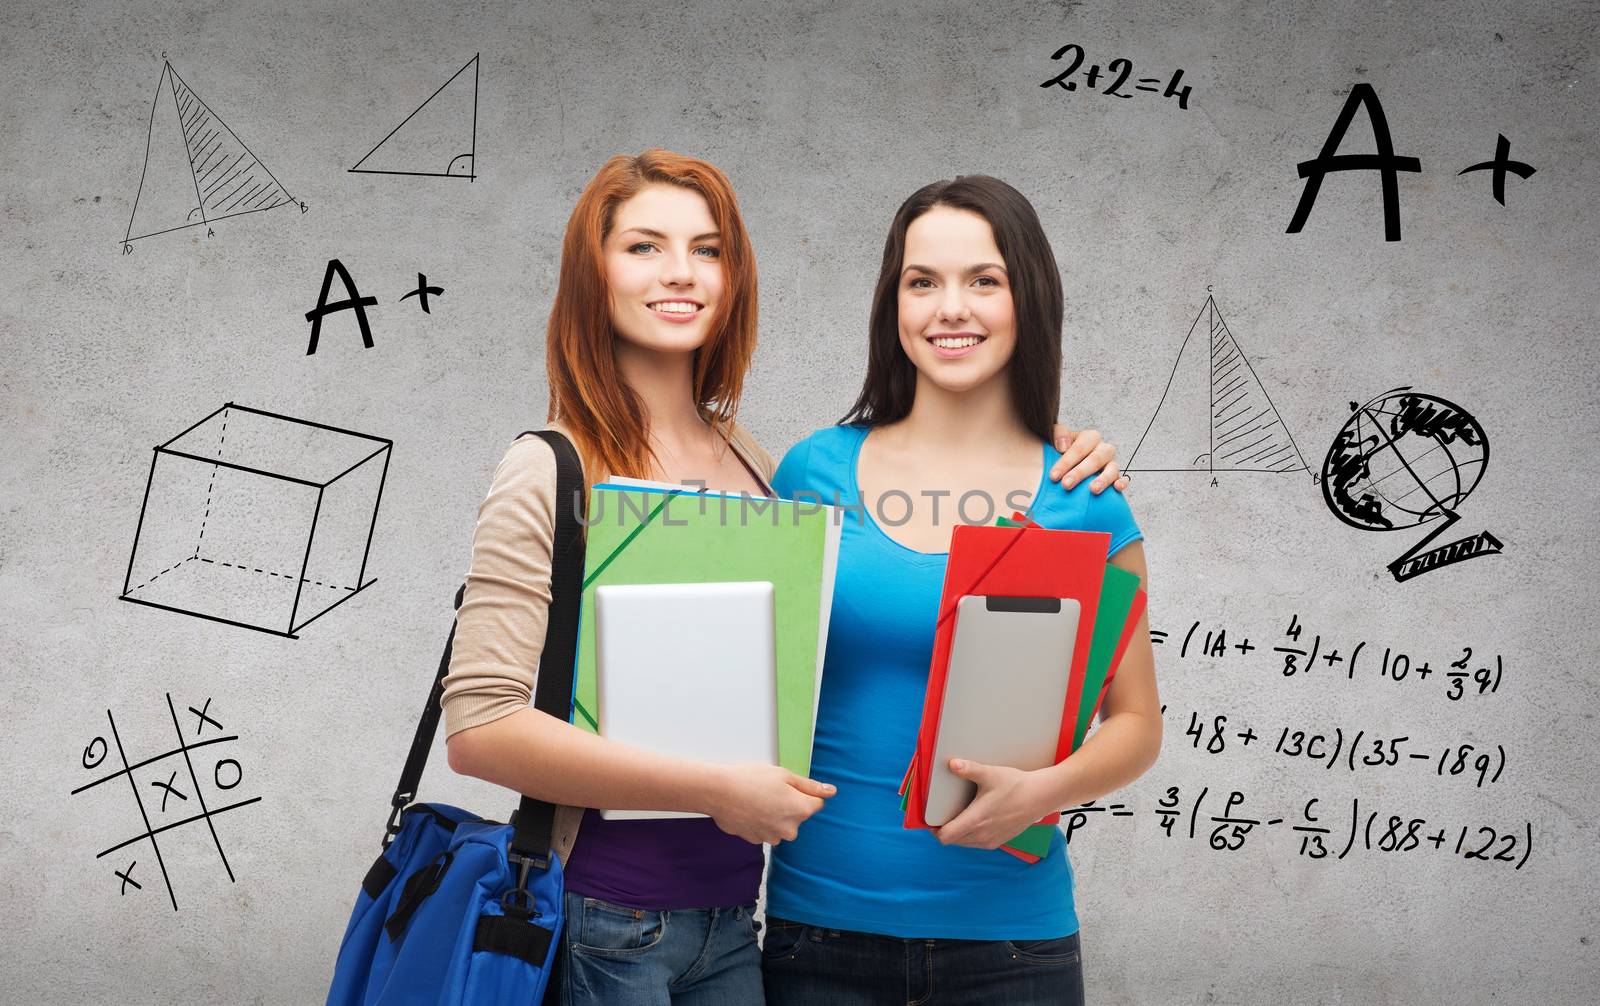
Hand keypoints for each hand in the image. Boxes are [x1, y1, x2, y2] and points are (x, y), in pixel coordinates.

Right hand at [705, 764, 833, 845]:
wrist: (718, 792)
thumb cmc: (750, 779)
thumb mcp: (784, 775)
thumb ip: (810, 786)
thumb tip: (831, 792)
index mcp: (800, 810)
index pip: (817, 804)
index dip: (804, 793)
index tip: (789, 786)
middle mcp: (790, 829)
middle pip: (798, 816)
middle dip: (789, 805)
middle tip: (770, 790)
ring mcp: (772, 837)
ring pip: (781, 824)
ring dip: (774, 814)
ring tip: (757, 799)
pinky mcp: (757, 840)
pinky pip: (765, 829)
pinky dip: (760, 820)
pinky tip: (749, 808)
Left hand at [932, 758, 1051, 849]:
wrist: (1041, 797)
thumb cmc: (1016, 785)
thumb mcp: (990, 774)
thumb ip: (969, 769)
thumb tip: (951, 764)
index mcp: (976, 821)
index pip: (945, 836)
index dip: (934, 828)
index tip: (932, 816)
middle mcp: (982, 835)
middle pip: (952, 840)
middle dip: (944, 828)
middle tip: (942, 811)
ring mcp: (991, 840)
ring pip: (963, 843)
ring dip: (957, 832)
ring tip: (958, 814)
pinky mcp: (998, 841)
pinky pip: (976, 843)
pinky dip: (970, 835)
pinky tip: (974, 818)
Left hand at [1048, 424, 1129, 493]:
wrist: (1068, 464)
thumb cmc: (1060, 451)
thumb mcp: (1055, 438)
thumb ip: (1058, 434)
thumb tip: (1063, 446)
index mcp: (1089, 437)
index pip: (1079, 448)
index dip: (1066, 462)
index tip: (1053, 476)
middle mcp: (1103, 449)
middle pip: (1095, 459)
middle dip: (1080, 473)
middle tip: (1066, 485)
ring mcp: (1111, 463)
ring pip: (1112, 469)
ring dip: (1103, 479)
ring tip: (1093, 490)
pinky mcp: (1116, 477)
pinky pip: (1123, 478)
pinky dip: (1122, 482)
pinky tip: (1117, 488)